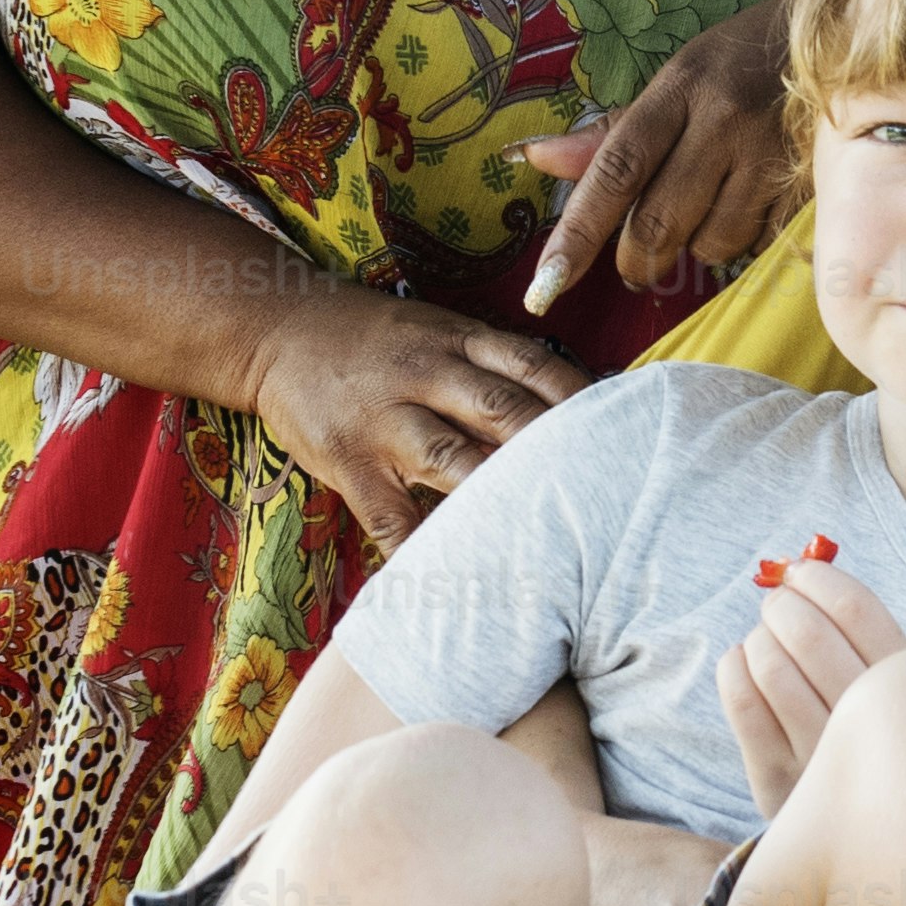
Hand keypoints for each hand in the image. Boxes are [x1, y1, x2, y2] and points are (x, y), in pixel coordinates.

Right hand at [249, 289, 582, 552]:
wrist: (279, 327)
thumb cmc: (380, 341)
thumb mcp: (441, 332)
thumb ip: (497, 368)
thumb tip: (579, 412)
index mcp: (460, 340)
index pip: (535, 366)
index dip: (582, 399)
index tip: (626, 434)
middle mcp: (427, 374)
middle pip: (504, 411)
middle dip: (555, 453)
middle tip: (607, 492)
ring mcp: (385, 418)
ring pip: (452, 460)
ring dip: (500, 499)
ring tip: (549, 539)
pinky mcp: (347, 459)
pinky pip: (388, 514)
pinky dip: (420, 548)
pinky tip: (457, 578)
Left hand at [517, 1, 800, 309]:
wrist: (848, 38)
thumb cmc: (740, 65)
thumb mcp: (676, 82)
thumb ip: (610, 133)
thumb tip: (534, 159)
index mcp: (680, 89)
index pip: (615, 169)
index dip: (577, 233)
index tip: (545, 285)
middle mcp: (725, 119)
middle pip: (658, 224)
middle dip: (636, 260)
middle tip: (636, 263)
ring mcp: (773, 156)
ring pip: (711, 244)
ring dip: (699, 246)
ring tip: (713, 208)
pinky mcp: (813, 186)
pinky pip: (758, 246)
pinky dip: (745, 242)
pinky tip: (754, 206)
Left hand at [710, 542, 905, 816]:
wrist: (869, 827)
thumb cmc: (875, 729)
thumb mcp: (890, 684)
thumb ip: (860, 632)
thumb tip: (804, 564)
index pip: (858, 611)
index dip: (820, 579)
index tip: (800, 571)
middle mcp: (868, 724)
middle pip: (809, 634)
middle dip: (782, 605)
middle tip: (777, 605)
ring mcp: (820, 756)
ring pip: (771, 667)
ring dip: (759, 639)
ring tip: (765, 642)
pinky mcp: (777, 780)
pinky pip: (742, 702)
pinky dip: (733, 666)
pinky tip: (743, 663)